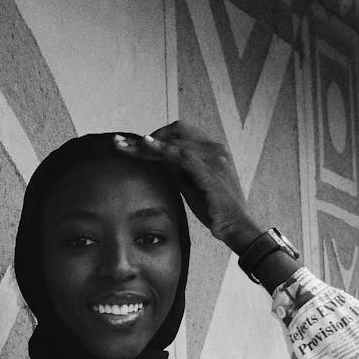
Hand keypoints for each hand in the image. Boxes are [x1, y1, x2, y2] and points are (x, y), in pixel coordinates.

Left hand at [114, 121, 263, 253]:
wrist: (236, 227)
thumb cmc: (214, 209)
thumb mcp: (192, 185)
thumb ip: (178, 171)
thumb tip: (157, 161)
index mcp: (212, 149)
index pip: (180, 133)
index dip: (155, 136)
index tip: (132, 144)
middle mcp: (215, 148)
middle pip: (176, 131)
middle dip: (147, 137)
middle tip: (122, 144)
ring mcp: (214, 158)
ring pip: (175, 141)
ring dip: (148, 144)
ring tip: (126, 146)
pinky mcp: (210, 171)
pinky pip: (183, 155)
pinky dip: (163, 150)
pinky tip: (146, 147)